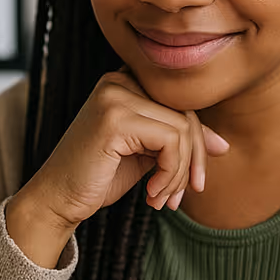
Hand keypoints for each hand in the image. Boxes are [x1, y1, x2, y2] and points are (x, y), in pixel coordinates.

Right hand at [6, 70, 228, 266]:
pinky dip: (170, 174)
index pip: (181, 104)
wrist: (57, 200)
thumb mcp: (147, 155)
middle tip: (183, 196)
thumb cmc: (99, 178)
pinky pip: (170, 141)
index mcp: (126, 82)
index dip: (198, 141)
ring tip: (162, 199)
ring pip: (182, 130)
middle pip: (185, 113)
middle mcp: (119, 79)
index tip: (197, 180)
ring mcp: (115, 94)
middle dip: (194, 160)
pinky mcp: (115, 116)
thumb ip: (177, 142)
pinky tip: (152, 195)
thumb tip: (222, 144)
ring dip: (179, 174)